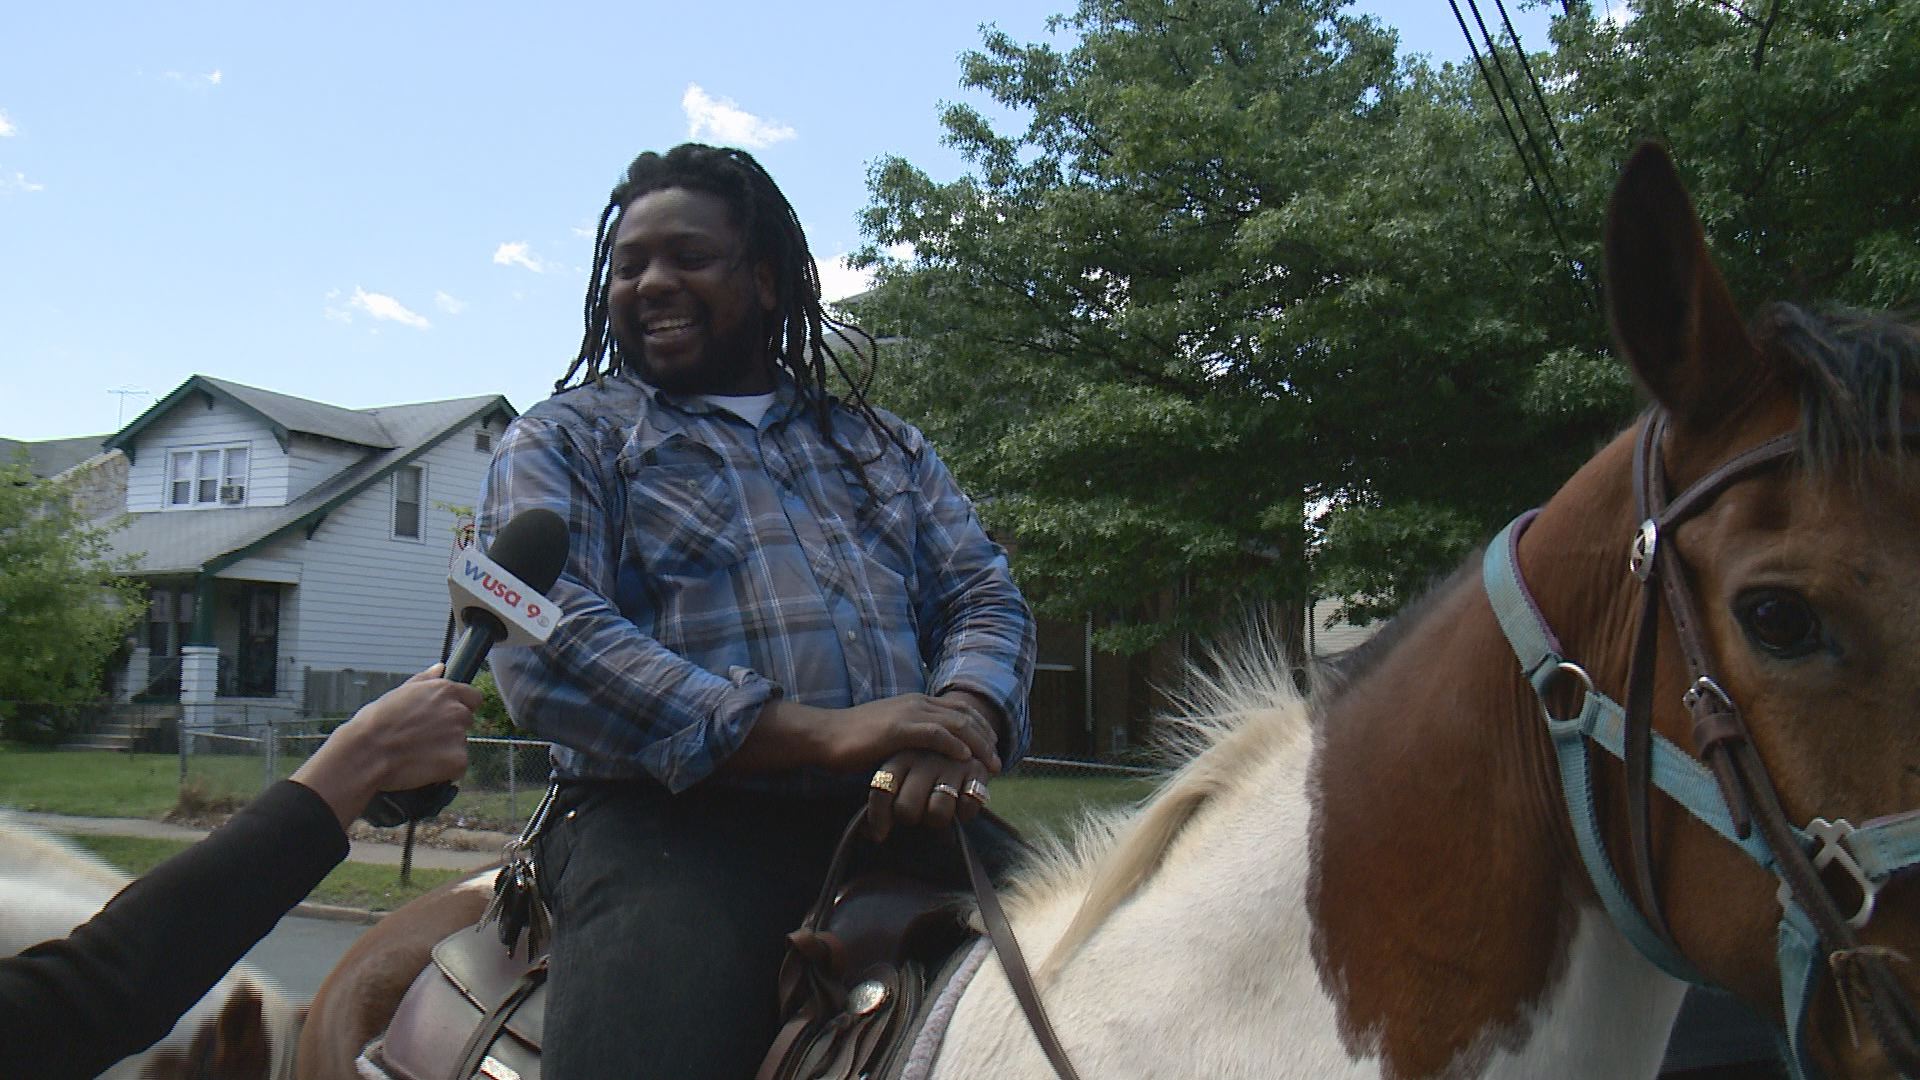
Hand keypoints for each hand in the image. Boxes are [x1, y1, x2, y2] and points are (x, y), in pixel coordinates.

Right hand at [290, 664, 482, 828]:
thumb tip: (440, 667)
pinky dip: (444, 770)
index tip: (443, 718)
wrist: (366, 752)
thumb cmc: (376, 723)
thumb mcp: (399, 693)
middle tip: (422, 738)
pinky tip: (422, 767)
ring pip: (459, 745)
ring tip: (417, 753)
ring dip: (445, 750)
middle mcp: (457, 711)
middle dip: (450, 730)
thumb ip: (425, 680)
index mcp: (444, 691)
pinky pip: (458, 767)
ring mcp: (459, 736)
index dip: (459, 707)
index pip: (472, 698)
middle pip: (465, 722)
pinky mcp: (458, 760)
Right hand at [820, 693, 1001, 774]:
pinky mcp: (898, 729)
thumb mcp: (890, 734)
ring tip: (990, 762)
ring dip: (978, 743)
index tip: (992, 748)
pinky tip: (964, 757)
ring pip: (956, 723)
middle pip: (964, 714)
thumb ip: (912, 737)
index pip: (959, 709)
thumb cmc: (853, 740)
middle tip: (998, 759)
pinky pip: (935, 734)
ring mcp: (908, 713)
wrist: (825, 735)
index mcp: (916, 702)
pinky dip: (954, 744)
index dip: (981, 727)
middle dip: (986, 736)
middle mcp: (916, 702)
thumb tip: (929, 755)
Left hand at [865, 749, 990, 841]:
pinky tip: (960, 808)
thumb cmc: (924, 765)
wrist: (965, 738)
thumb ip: (883, 800)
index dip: (878, 819)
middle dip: (909, 819)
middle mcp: (924, 760)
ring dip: (936, 820)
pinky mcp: (977, 770)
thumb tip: (870, 835)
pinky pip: (967, 807)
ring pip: (938, 812)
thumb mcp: (901, 772)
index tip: (878, 835)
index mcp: (900, 758)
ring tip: (937, 813)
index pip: (882, 793)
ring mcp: (950, 764)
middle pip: (907, 809)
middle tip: (915, 816)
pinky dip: (964, 813)